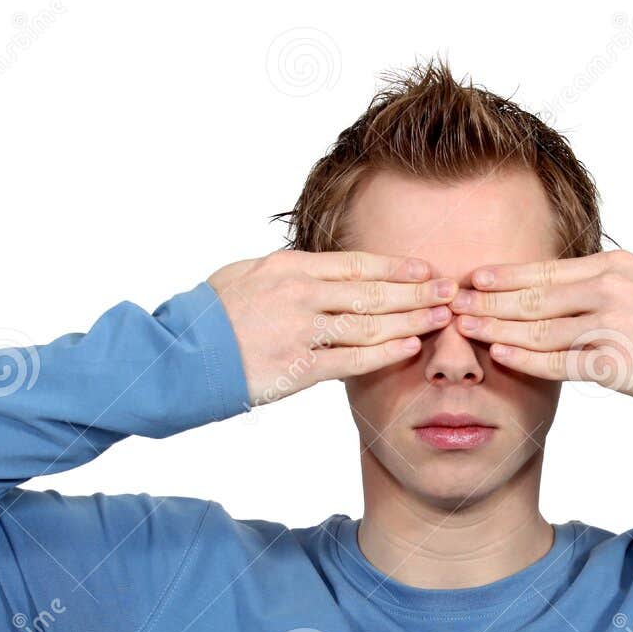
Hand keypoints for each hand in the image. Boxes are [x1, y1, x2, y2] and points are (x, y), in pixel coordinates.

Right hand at [208, 250, 455, 405]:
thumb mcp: (245, 275)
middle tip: (451, 291)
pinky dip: (384, 352)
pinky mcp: (297, 366)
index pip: (356, 264)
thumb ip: (286, 273)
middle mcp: (299, 294)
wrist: (181, 355)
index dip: (396, 266)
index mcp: (289, 268)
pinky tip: (410, 346)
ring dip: (411, 320)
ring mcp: (300, 331)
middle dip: (417, 291)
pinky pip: (351, 359)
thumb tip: (317, 270)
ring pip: (368, 323)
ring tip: (442, 318)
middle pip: (371, 291)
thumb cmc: (210, 316)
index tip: (425, 269)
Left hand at [449, 249, 632, 401]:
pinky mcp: (612, 364)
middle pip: (533, 297)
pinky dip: (526, 359)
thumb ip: (614, 273)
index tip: (475, 276)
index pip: (546, 270)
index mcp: (612, 267)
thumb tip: (583, 271)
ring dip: (496, 328)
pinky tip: (500, 354)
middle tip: (453, 301)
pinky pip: (559, 362)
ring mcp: (607, 328)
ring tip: (465, 327)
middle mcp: (605, 292)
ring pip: (538, 329)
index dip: (506, 275)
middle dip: (488, 299)